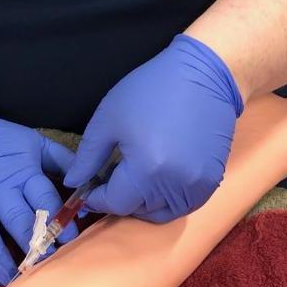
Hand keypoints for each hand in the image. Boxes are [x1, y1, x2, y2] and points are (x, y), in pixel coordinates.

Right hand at [0, 105, 76, 286]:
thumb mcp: (32, 143)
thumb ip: (62, 161)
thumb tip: (87, 186)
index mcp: (20, 173)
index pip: (43, 199)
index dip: (59, 220)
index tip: (71, 240)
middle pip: (17, 222)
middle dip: (35, 246)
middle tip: (48, 265)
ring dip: (0, 262)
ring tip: (14, 280)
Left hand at [64, 34, 242, 222]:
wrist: (205, 74)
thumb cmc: (151, 89)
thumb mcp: (109, 118)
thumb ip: (88, 156)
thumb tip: (73, 184)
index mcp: (146, 168)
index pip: (115, 203)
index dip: (97, 199)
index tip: (90, 188)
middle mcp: (174, 184)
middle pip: (138, 210)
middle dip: (120, 199)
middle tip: (113, 177)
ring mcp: (198, 185)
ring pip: (162, 212)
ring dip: (144, 203)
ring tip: (137, 178)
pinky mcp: (213, 180)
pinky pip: (185, 205)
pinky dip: (169, 200)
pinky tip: (160, 178)